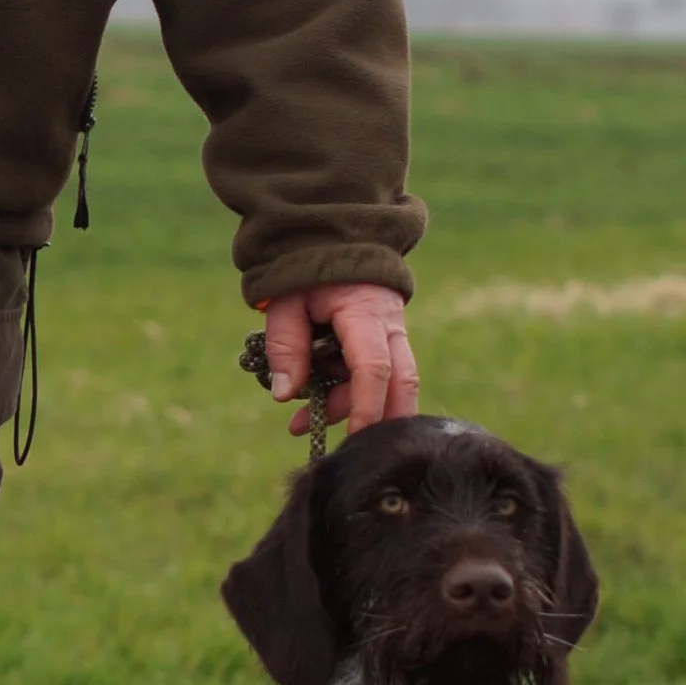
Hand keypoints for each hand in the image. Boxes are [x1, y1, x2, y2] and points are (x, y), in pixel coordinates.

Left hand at [258, 280, 418, 437]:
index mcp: (365, 312)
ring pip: (387, 384)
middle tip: (349, 452)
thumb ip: (285, 345)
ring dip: (348, 407)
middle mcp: (390, 326)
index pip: (374, 368)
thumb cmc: (306, 264)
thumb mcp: (284, 300)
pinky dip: (349, 392)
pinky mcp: (385, 339)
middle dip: (380, 423)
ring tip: (297, 422)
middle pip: (401, 385)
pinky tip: (313, 400)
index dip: (365, 407)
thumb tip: (285, 395)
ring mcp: (393, 333)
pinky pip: (376, 374)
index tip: (354, 440)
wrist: (333, 232)